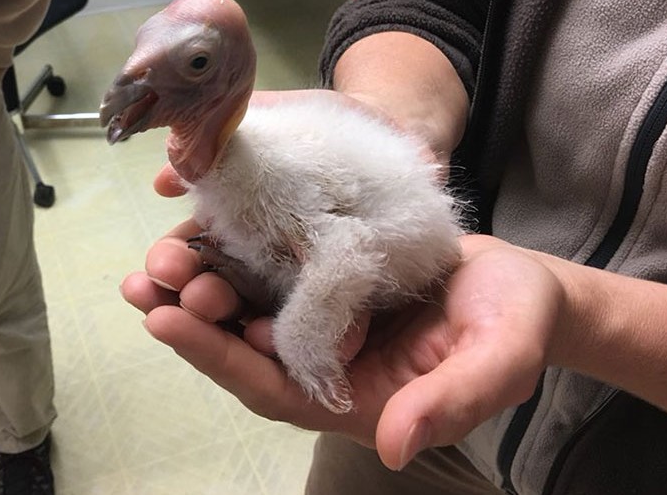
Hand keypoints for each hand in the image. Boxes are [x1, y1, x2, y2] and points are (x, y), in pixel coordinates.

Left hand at [122, 223, 563, 469]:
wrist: (518, 287)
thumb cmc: (514, 324)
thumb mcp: (500, 361)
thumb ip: (452, 402)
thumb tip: (392, 442)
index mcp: (352, 395)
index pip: (273, 386)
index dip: (219, 358)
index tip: (167, 322)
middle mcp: (322, 361)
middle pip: (242, 346)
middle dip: (190, 315)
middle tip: (149, 279)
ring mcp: (317, 318)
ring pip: (244, 305)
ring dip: (196, 282)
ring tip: (157, 254)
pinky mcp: (318, 277)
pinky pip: (264, 267)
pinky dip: (228, 250)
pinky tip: (197, 223)